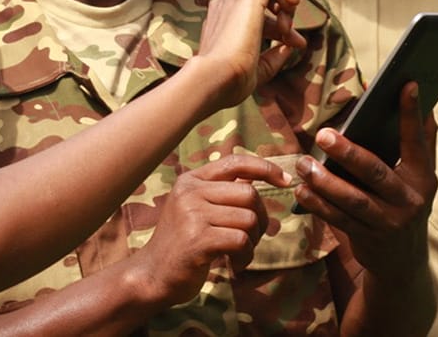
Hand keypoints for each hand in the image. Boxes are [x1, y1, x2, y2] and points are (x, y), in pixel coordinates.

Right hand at [128, 154, 291, 306]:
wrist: (151, 275)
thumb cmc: (181, 243)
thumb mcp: (194, 209)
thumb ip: (220, 193)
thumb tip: (258, 180)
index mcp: (191, 180)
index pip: (236, 162)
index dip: (266, 168)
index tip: (285, 180)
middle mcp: (190, 192)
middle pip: (249, 194)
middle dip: (261, 219)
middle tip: (252, 238)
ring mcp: (192, 215)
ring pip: (248, 219)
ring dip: (252, 243)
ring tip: (238, 254)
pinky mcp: (198, 239)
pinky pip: (241, 241)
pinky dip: (245, 256)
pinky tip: (234, 265)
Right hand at [194, 0, 306, 109]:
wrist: (215, 77)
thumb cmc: (230, 80)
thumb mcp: (258, 69)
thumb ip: (273, 57)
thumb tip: (289, 46)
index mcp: (225, 21)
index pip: (256, 9)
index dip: (279, 23)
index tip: (290, 43)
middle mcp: (227, 4)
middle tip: (287, 26)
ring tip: (287, 21)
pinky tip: (290, 6)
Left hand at [293, 82, 436, 279]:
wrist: (403, 261)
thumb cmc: (405, 204)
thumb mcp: (420, 177)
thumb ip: (420, 142)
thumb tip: (424, 101)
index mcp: (424, 177)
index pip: (417, 140)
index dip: (411, 114)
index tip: (406, 84)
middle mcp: (410, 199)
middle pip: (377, 172)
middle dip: (349, 153)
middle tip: (323, 135)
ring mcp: (389, 221)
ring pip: (354, 200)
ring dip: (326, 182)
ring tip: (304, 164)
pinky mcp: (367, 238)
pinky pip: (339, 219)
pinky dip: (318, 204)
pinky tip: (302, 190)